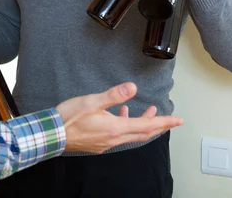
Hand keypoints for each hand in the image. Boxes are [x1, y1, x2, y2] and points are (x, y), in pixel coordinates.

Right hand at [56, 82, 182, 153]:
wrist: (53, 134)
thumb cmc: (70, 117)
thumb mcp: (92, 101)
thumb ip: (113, 95)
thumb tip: (133, 88)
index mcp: (116, 128)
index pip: (147, 126)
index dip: (164, 122)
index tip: (178, 120)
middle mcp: (114, 138)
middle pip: (143, 133)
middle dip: (158, 126)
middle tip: (170, 121)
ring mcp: (106, 143)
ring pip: (131, 135)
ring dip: (142, 125)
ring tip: (148, 113)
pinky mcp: (98, 143)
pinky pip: (119, 136)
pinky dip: (126, 126)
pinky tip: (119, 116)